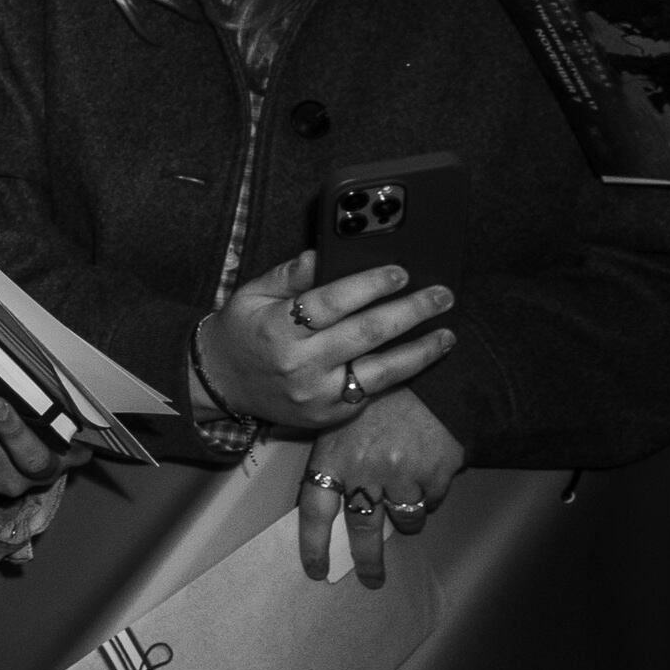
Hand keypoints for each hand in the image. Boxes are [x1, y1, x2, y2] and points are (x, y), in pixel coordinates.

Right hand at [192, 247, 454, 429]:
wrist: (221, 385)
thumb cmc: (241, 331)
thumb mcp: (252, 294)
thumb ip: (289, 275)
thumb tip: (323, 254)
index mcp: (277, 328)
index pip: (329, 302)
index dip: (369, 286)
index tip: (401, 272)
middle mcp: (299, 364)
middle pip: (365, 334)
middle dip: (409, 312)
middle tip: (441, 296)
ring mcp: (317, 394)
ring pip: (380, 371)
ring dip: (420, 351)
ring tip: (447, 333)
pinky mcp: (329, 415)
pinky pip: (372, 391)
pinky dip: (401, 373)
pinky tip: (420, 356)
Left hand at [293, 383, 467, 582]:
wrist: (430, 373)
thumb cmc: (379, 395)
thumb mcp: (338, 417)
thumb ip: (330, 456)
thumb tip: (323, 495)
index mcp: (333, 456)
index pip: (314, 511)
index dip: (314, 545)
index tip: (316, 570)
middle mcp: (365, 470)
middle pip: (363, 529)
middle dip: (367, 560)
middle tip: (371, 578)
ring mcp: (403, 474)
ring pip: (404, 518)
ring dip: (405, 518)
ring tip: (405, 505)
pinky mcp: (436, 474)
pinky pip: (432, 502)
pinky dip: (429, 497)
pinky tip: (427, 475)